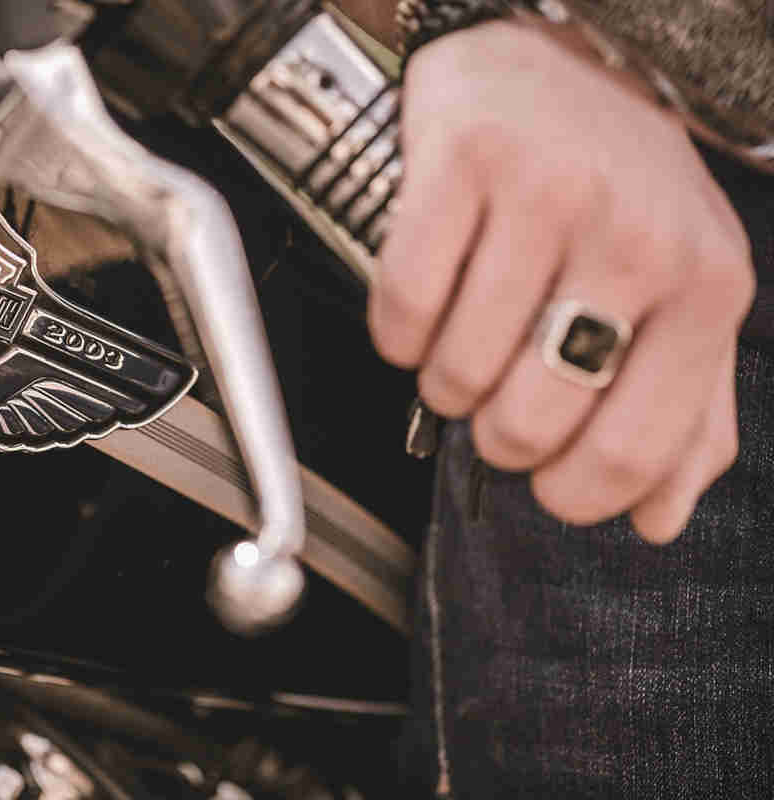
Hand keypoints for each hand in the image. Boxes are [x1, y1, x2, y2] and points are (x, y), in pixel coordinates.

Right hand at [369, 20, 754, 542]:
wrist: (558, 60)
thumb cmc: (618, 192)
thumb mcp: (682, 297)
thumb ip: (686, 414)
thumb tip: (656, 518)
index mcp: (705, 290)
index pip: (627, 452)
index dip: (565, 493)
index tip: (541, 478)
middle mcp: (636, 239)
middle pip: (526, 422)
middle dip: (492, 433)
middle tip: (494, 394)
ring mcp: (547, 196)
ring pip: (456, 371)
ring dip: (442, 380)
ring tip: (459, 342)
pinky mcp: (465, 163)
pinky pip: (401, 305)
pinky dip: (396, 332)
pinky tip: (422, 308)